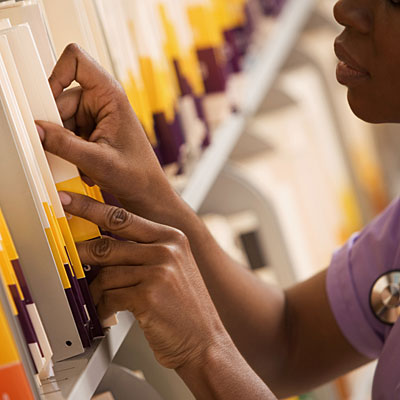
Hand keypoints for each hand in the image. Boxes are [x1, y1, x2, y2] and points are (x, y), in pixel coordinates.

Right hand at [37, 44, 176, 218]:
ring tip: (82, 163)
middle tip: (65, 150)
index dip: (56, 75)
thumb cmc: (136, 175)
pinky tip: (85, 166)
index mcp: (110, 95)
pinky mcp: (90, 131)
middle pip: (60, 99)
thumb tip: (37, 129)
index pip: (76, 61)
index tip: (47, 101)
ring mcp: (95, 116)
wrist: (146, 192)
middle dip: (57, 126)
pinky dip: (69, 150)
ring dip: (64, 143)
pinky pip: (66, 133)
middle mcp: (101, 101)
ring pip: (60, 120)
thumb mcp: (97, 161)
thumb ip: (64, 145)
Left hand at [59, 191, 229, 369]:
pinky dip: (103, 308)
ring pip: (106, 274)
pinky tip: (109, 314)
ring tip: (101, 302)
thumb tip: (102, 245)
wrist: (204, 340)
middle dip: (82, 253)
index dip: (90, 207)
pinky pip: (109, 297)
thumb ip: (141, 251)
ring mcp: (159, 271)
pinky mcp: (149, 295)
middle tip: (69, 256)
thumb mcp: (170, 268)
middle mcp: (167, 249)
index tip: (68, 200)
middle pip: (108, 244)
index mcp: (172, 237)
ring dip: (97, 292)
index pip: (122, 217)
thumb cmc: (183, 306)